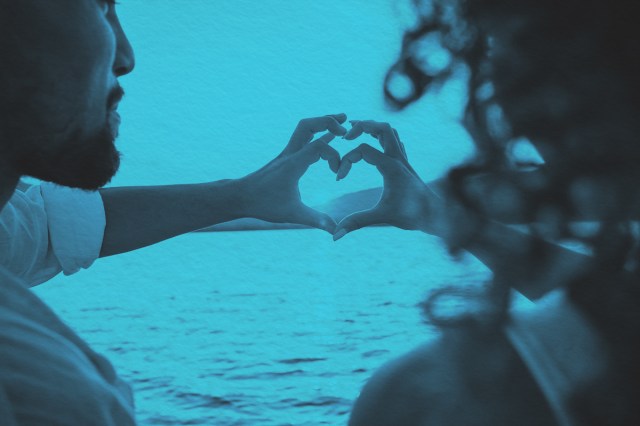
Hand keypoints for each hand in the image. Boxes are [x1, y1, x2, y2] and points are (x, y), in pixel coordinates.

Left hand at [238, 114, 347, 232]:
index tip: (337, 176)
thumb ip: (316, 220)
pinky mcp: (285, 158)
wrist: (240, 197)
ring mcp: (287, 153)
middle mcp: (290, 154)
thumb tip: (335, 232)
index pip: (319, 145)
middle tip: (346, 123)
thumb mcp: (293, 214)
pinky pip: (303, 138)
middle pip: (308, 125)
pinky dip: (317, 134)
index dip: (334, 156)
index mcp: (293, 164)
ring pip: (304, 127)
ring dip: (322, 123)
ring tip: (340, 122)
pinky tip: (326, 137)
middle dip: (328, 121)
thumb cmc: (264, 205)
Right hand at [333, 120, 441, 239]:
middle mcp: (398, 158)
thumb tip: (335, 236)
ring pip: (390, 131)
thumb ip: (357, 223)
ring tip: (355, 129)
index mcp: (391, 166)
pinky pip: (395, 141)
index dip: (346, 161)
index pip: (362, 150)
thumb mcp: (381, 217)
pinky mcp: (405, 164)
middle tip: (345, 134)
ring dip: (373, 128)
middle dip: (362, 126)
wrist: (436, 215)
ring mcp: (403, 159)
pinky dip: (382, 136)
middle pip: (381, 127)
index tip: (338, 178)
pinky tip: (373, 143)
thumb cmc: (411, 215)